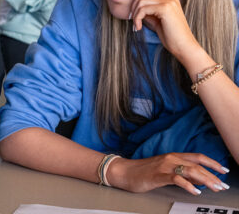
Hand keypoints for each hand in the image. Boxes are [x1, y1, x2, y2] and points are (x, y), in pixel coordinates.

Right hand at [108, 152, 229, 193]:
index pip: (198, 157)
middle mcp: (170, 158)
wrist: (124, 172)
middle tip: (222, 185)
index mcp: (173, 156)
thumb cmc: (143, 172)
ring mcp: (164, 166)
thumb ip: (182, 173)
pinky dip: (188, 185)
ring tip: (214, 188)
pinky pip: (177, 179)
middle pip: (197, 165)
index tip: (224, 170)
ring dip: (205, 180)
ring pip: (190, 171)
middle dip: (213, 175)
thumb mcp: (165, 170)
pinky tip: (195, 191)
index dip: (212, 163)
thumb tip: (199, 179)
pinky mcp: (158, 175)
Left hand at [129, 0, 199, 59]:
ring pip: (141, 0)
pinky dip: (137, 18)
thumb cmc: (169, 34)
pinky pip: (143, 8)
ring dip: (134, 14)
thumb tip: (135, 6)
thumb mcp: (155, 19)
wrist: (182, 45)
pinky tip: (138, 27)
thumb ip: (147, 10)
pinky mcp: (166, 8)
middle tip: (133, 19)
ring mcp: (169, 1)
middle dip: (134, 5)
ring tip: (136, 25)